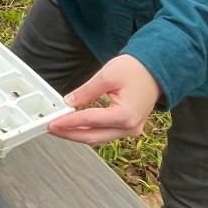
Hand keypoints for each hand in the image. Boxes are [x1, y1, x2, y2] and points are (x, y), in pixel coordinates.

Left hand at [47, 55, 162, 144]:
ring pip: (99, 137)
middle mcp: (129, 127)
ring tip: (61, 128)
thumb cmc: (136, 70)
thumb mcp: (106, 76)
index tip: (53, 123)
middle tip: (52, 129)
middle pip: (93, 137)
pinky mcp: (128, 126)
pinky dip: (90, 130)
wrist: (155, 70)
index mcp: (125, 115)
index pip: (89, 121)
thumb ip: (86, 91)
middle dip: (70, 134)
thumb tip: (69, 102)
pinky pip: (105, 133)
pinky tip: (76, 125)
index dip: (68, 122)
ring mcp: (130, 129)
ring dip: (79, 133)